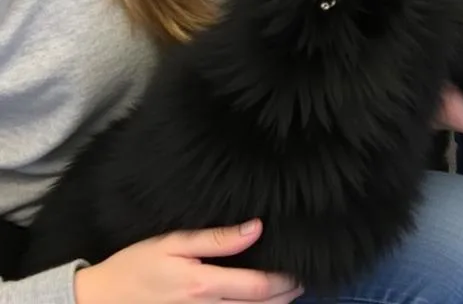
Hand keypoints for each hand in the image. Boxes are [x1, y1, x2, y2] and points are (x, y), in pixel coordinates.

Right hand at [74, 221, 301, 303]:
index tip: (300, 272)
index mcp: (203, 285)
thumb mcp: (173, 243)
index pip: (257, 287)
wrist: (98, 301)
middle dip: (283, 298)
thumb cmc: (136, 266)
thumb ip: (217, 239)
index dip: (284, 282)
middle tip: (301, 285)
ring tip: (287, 298)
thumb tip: (256, 228)